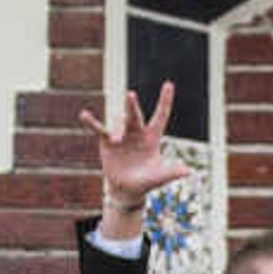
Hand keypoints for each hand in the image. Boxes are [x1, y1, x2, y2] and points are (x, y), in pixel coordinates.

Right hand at [79, 83, 178, 235]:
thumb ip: (171, 173)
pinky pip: (99, 129)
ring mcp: (121, 135)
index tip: (168, 84)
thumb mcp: (158, 177)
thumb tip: (188, 172)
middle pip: (135, 116)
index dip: (165, 101)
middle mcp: (137, 132)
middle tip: (130, 95)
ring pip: (118, 124)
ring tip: (114, 140)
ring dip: (116, 129)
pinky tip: (84, 115)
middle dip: (131, 106)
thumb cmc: (146, 181)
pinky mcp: (107, 141)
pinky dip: (92, 123)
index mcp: (152, 137)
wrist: (126, 189)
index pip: (160, 116)